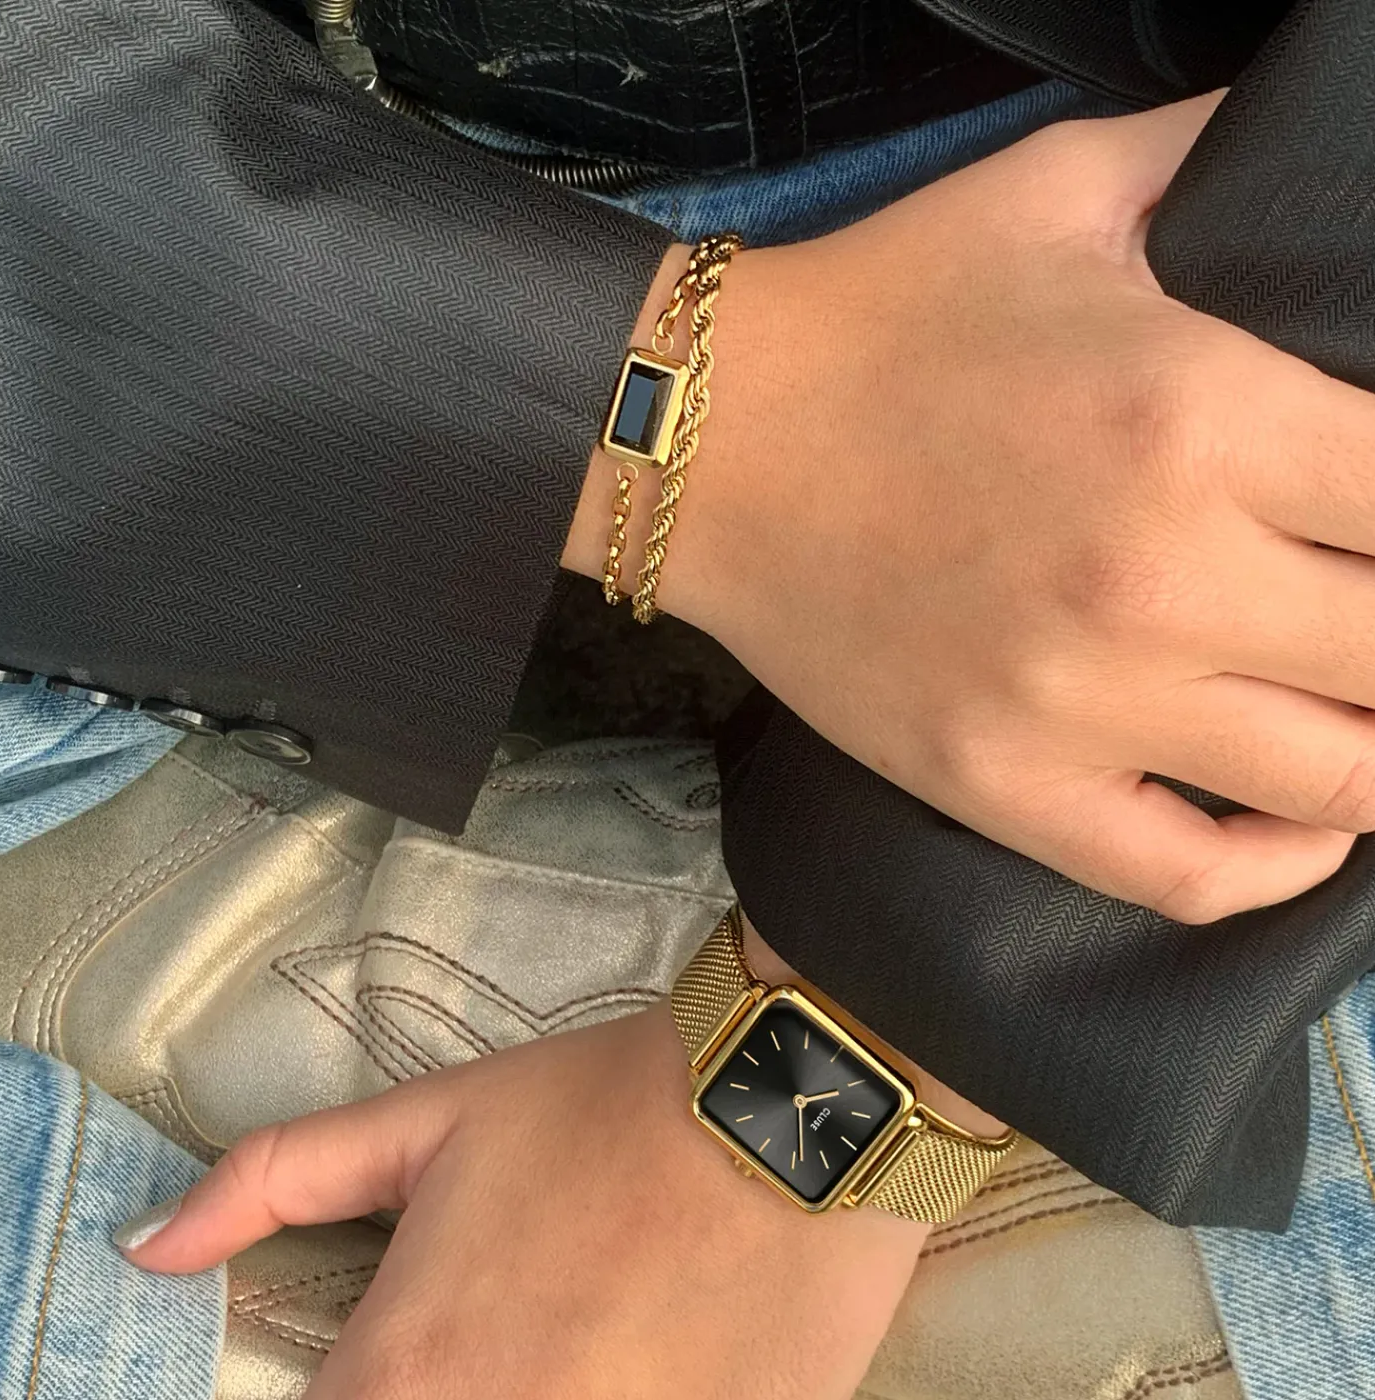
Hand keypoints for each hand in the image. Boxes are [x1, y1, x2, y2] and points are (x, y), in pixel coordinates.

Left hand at [120, 1001, 929, 1398]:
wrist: (788, 1112)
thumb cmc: (603, 1108)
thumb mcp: (434, 1118)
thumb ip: (274, 1180)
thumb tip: (145, 1247)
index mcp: (405, 1375)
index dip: (353, 1388)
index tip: (399, 1348)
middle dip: (446, 1379)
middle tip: (508, 1317)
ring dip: (534, 1387)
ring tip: (575, 1325)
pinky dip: (615, 1395)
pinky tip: (636, 1348)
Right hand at [567, 94, 1374, 922]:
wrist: (710, 443)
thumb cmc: (884, 315)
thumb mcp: (1064, 191)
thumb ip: (1222, 159)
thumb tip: (1307, 153)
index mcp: (1200, 419)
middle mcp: (1157, 582)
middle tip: (1373, 606)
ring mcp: (1077, 708)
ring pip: (1336, 785)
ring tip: (1360, 705)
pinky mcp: (1001, 786)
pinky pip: (1189, 877)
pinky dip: (1278, 867)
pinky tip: (1300, 825)